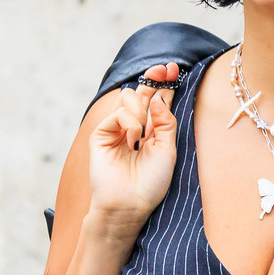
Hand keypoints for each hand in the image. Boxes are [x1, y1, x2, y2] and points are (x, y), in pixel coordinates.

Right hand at [88, 64, 178, 232]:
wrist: (129, 205)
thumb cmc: (150, 184)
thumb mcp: (168, 150)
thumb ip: (165, 121)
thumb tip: (158, 96)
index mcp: (151, 132)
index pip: (156, 101)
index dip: (163, 83)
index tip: (172, 69)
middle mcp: (133, 128)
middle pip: (141, 93)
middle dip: (153, 79)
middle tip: (164, 70)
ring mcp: (115, 130)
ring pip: (127, 98)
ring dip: (141, 108)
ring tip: (143, 133)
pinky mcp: (101, 135)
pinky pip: (117, 113)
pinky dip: (129, 122)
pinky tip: (132, 139)